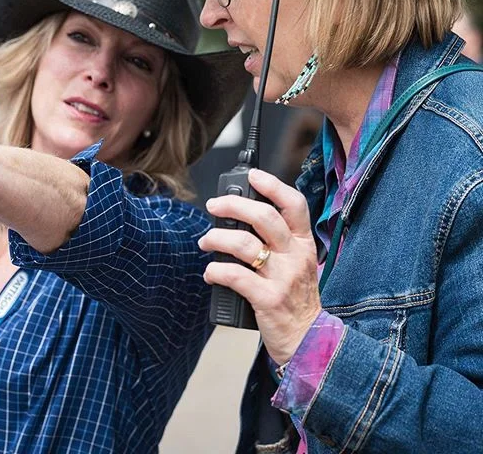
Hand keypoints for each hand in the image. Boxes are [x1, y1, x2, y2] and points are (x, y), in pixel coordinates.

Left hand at [198, 168, 321, 364]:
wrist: (308, 340)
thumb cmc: (296, 297)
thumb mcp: (297, 262)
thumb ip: (278, 241)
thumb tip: (240, 217)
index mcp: (303, 243)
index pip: (294, 204)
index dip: (273, 185)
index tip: (252, 174)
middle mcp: (295, 256)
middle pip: (264, 218)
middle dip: (233, 205)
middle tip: (214, 206)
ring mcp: (283, 278)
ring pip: (244, 244)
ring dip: (216, 238)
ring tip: (205, 241)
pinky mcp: (268, 299)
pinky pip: (235, 276)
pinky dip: (215, 270)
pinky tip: (210, 272)